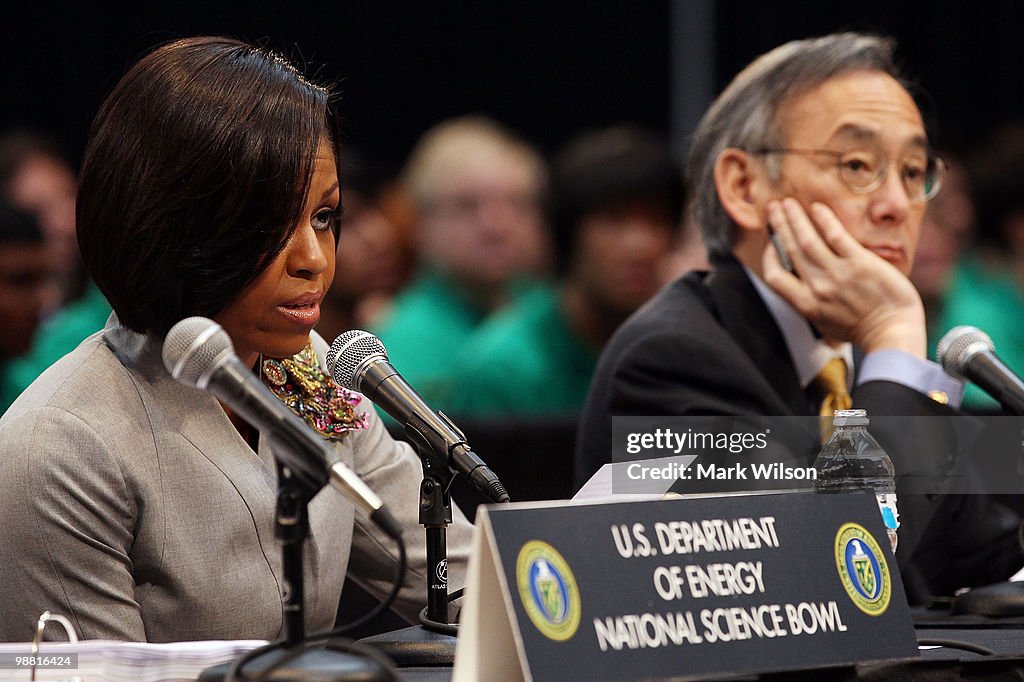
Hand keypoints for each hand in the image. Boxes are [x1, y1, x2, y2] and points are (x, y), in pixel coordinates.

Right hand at [761, 198, 926, 356]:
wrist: (892, 332)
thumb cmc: (861, 329)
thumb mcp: (824, 322)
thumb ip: (809, 302)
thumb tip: (799, 282)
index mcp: (805, 304)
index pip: (774, 275)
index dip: (770, 256)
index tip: (773, 243)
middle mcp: (817, 288)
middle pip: (790, 250)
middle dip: (779, 225)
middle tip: (774, 208)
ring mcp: (838, 274)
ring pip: (807, 240)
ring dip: (795, 218)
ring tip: (788, 203)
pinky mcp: (860, 264)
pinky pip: (837, 237)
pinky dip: (824, 221)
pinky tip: (817, 208)